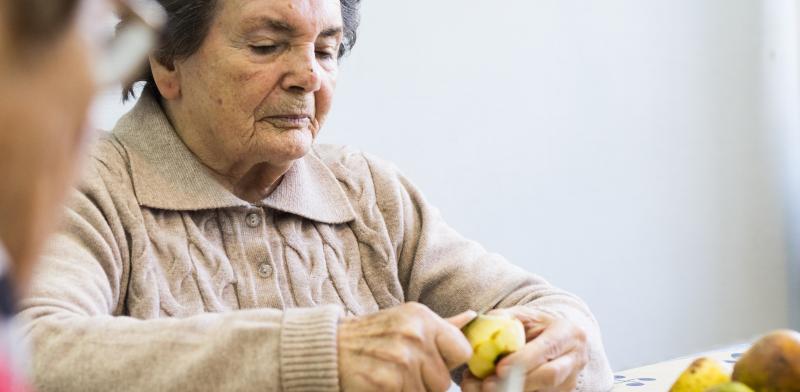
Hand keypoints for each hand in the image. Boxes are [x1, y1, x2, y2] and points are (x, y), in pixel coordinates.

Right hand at [338, 303, 475, 390]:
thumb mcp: (406, 322)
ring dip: (411, 391)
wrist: (329, 349)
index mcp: (422, 318)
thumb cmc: (371, 338)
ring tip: (391, 377)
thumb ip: (442, 326)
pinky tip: (383, 384)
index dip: (447, 363)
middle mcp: (415, 334)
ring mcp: (401, 358)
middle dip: (427, 382)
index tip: (429, 362)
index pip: (462, 351)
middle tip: (401, 370)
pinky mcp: (387, 381)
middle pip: (445, 380)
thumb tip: (473, 317)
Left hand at [460, 307, 588, 391]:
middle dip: (519, 381)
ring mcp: (571, 379)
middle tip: (489, 384)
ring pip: (545, 391)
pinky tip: (500, 390)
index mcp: (568, 332)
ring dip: (516, 391)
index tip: (499, 368)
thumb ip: (505, 318)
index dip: (523, 360)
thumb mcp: (523, 315)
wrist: (556, 339)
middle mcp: (574, 358)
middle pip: (551, 375)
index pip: (547, 348)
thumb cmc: (537, 326)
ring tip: (488, 388)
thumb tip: (487, 328)